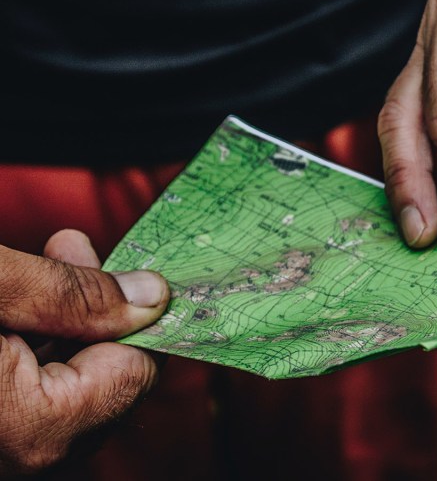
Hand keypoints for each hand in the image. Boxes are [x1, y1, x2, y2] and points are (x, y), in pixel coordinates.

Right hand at [0, 229, 168, 474]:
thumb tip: (152, 296)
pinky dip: (31, 349)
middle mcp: (22, 457)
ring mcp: (2, 450)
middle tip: (75, 248)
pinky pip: (28, 398)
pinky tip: (19, 303)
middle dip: (98, 311)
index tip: (135, 268)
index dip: (139, 313)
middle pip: (103, 380)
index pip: (137, 371)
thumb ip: (73, 294)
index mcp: (36, 427)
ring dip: (63, 323)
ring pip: (64, 387)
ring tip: (49, 259)